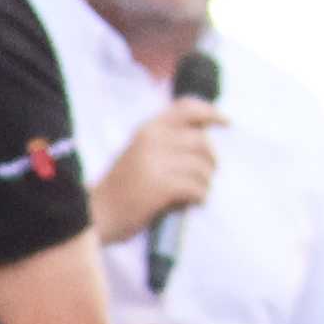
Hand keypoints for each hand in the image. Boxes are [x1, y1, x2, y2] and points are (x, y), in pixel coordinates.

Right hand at [95, 100, 224, 247]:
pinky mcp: (161, 186)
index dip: (211, 113)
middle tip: (206, 177)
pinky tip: (191, 203)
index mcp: (147, 129)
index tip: (227, 123)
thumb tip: (207, 137)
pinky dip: (200, 198)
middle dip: (211, 162)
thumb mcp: (140, 152)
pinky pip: (198, 188)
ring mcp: (155, 163)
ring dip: (205, 184)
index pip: (187, 109)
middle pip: (203, 143)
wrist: (96, 214)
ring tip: (193, 193)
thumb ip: (167, 141)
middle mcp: (151, 140)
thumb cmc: (122, 187)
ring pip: (203, 168)